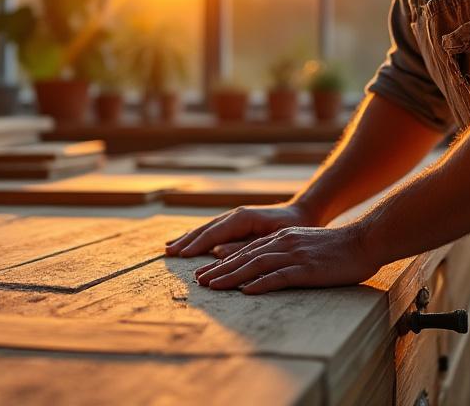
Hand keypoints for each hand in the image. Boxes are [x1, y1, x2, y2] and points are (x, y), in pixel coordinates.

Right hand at [164, 203, 317, 257]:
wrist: (303, 213)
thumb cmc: (292, 228)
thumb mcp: (273, 239)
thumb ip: (245, 246)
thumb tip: (216, 253)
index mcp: (242, 218)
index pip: (213, 233)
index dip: (196, 244)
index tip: (180, 255)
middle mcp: (235, 215)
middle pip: (205, 229)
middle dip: (186, 241)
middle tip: (167, 253)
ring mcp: (234, 218)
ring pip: (206, 229)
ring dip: (188, 238)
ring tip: (169, 247)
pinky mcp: (235, 223)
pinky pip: (212, 231)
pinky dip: (198, 236)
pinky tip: (188, 242)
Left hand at [191, 223, 380, 294]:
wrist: (365, 240)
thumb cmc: (340, 248)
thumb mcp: (307, 245)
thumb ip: (288, 253)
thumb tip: (270, 267)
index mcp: (283, 238)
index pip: (246, 250)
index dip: (224, 261)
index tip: (206, 271)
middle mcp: (283, 243)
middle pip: (244, 256)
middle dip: (219, 269)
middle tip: (198, 281)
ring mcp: (294, 255)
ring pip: (255, 265)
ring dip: (231, 276)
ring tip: (212, 286)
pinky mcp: (307, 268)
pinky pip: (279, 276)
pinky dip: (261, 283)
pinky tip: (246, 291)